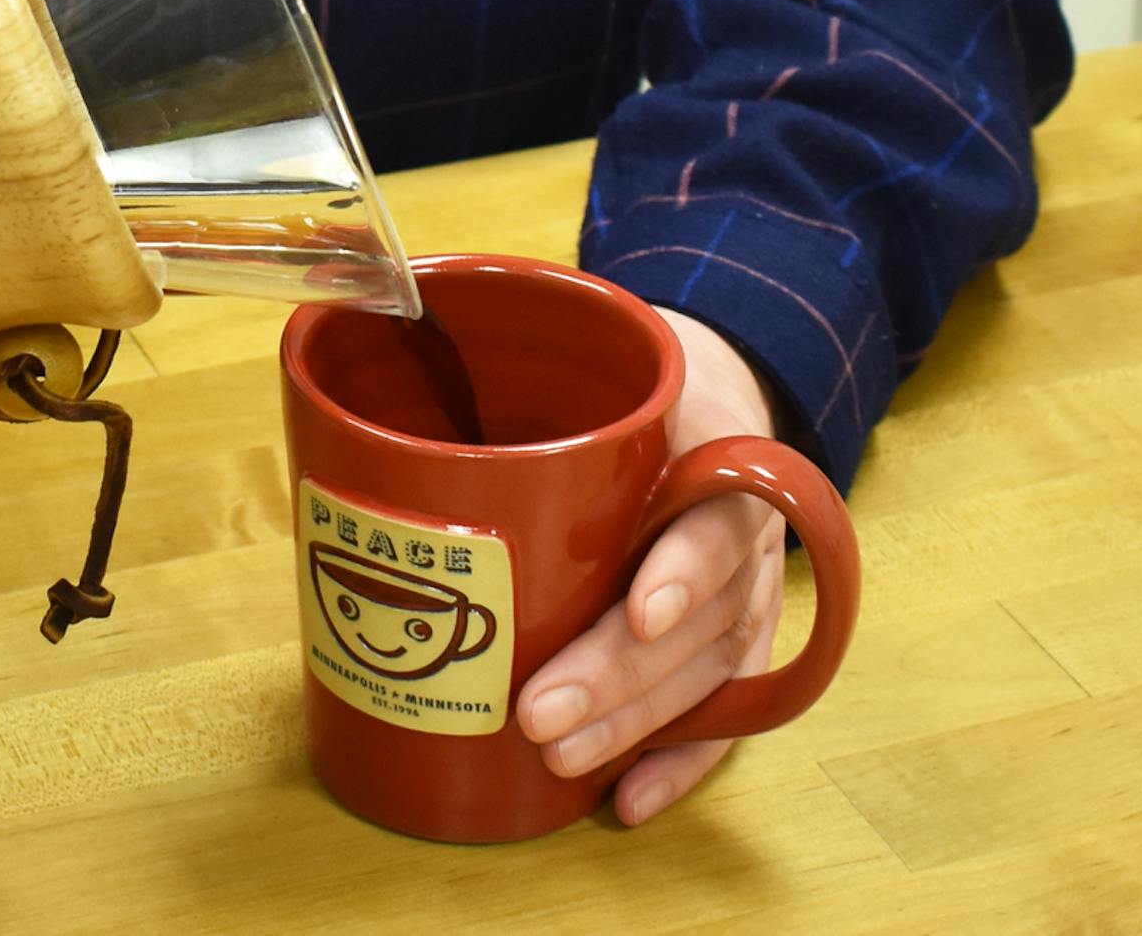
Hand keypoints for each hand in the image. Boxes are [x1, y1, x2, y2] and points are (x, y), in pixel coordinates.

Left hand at [514, 311, 786, 825]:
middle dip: (619, 677)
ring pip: (702, 676)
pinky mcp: (732, 640)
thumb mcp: (603, 344)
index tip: (638, 610)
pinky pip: (719, 714)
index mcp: (715, 453)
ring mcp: (745, 594)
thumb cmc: (629, 370)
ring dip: (633, 726)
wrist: (712, 384)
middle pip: (700, 621)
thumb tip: (396, 339)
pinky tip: (626, 802)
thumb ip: (523, 350)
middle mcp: (741, 534)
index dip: (684, 570)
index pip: (717, 518)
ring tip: (560, 759)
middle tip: (538, 714)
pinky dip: (677, 763)